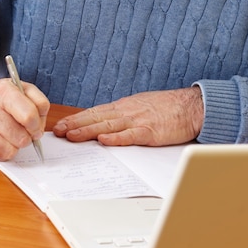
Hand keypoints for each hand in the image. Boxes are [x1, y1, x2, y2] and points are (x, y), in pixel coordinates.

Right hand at [0, 77, 49, 159]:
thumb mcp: (21, 88)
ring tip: (12, 133)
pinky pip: (0, 155)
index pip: (28, 116)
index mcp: (3, 92)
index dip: (37, 126)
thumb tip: (40, 125)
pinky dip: (5, 150)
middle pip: (22, 137)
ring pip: (12, 149)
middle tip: (24, 130)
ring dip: (16, 144)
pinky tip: (2, 139)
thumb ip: (39, 101)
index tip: (36, 127)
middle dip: (28, 136)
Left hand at [53, 87, 203, 146]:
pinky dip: (116, 138)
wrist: (190, 105)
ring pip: (108, 126)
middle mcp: (127, 111)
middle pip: (96, 117)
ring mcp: (138, 120)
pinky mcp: (150, 131)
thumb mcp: (140, 106)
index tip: (62, 125)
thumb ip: (124, 114)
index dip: (77, 118)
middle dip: (75, 124)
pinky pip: (131, 135)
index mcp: (124, 106)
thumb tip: (106, 122)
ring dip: (88, 131)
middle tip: (57, 132)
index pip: (95, 112)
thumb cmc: (167, 107)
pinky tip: (104, 141)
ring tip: (72, 136)